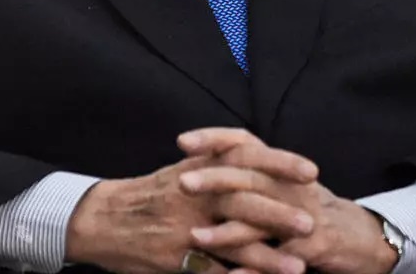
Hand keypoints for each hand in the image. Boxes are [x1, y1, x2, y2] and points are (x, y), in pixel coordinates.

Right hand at [66, 151, 317, 273]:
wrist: (102, 218)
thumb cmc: (149, 194)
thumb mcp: (182, 169)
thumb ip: (216, 160)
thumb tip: (252, 153)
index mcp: (200, 169)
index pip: (246, 159)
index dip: (280, 164)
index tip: (311, 171)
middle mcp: (194, 195)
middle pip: (244, 202)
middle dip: (281, 213)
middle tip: (313, 223)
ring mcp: (185, 229)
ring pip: (232, 243)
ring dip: (267, 257)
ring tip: (298, 266)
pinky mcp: (175, 259)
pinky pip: (211, 272)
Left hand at [178, 129, 398, 273]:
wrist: (364, 236)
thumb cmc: (310, 210)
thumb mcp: (283, 185)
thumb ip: (251, 175)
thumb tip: (205, 162)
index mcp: (280, 169)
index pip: (246, 143)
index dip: (215, 138)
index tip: (183, 141)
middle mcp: (291, 186)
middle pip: (250, 177)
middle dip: (214, 179)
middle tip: (181, 183)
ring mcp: (305, 216)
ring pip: (263, 219)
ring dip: (228, 230)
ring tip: (196, 237)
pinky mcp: (316, 247)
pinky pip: (282, 258)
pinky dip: (257, 268)